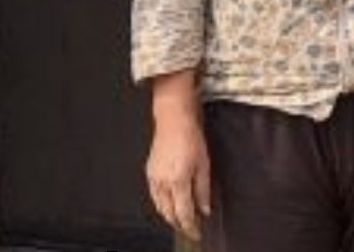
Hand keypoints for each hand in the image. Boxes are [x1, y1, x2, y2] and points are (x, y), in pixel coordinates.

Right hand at [146, 71, 211, 240]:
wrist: (173, 119)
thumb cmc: (190, 137)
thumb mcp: (204, 164)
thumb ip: (203, 190)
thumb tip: (204, 209)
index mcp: (178, 180)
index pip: (184, 213)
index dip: (190, 227)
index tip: (197, 233)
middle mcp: (163, 182)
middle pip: (169, 214)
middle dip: (180, 224)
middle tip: (190, 228)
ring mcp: (154, 177)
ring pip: (160, 207)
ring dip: (170, 216)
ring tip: (181, 219)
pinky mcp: (149, 172)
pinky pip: (154, 196)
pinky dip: (161, 204)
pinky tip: (169, 203)